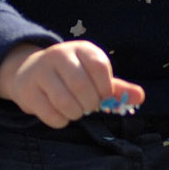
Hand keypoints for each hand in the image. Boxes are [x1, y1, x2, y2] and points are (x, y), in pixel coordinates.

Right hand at [0, 42, 145, 128]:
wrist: (29, 71)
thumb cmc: (70, 75)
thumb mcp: (93, 76)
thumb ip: (116, 87)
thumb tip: (140, 97)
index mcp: (80, 49)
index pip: (100, 67)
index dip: (105, 88)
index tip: (103, 95)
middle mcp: (59, 55)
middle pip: (81, 86)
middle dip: (89, 104)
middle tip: (88, 106)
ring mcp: (40, 72)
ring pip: (64, 102)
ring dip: (75, 113)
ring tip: (76, 110)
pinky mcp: (28, 90)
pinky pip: (50, 114)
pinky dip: (61, 121)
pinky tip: (61, 114)